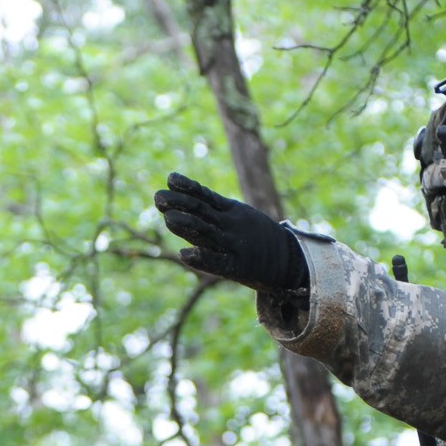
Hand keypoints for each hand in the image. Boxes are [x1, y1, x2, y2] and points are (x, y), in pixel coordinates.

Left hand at [153, 173, 307, 290]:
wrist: (287, 258)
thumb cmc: (255, 236)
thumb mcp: (238, 214)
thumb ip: (214, 205)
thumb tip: (184, 192)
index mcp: (229, 211)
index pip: (205, 196)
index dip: (187, 188)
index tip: (169, 178)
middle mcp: (229, 225)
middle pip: (201, 212)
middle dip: (179, 204)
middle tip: (158, 198)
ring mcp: (233, 244)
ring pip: (206, 232)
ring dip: (186, 224)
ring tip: (167, 218)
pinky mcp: (236, 266)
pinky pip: (216, 262)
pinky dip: (201, 258)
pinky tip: (184, 254)